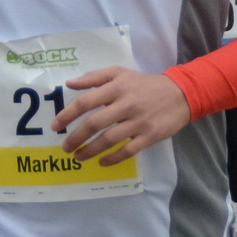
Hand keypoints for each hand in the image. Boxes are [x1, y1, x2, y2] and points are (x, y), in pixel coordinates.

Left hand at [51, 67, 192, 166]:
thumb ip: (94, 77)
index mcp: (117, 87)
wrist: (181, 94)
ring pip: (109, 139)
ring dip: (90, 151)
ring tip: (78, 157)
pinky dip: (112, 158)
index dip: (68, 115)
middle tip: (65, 147)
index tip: (56, 126)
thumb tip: (69, 84)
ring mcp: (139, 121)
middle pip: (94, 123)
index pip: (86, 102)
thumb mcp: (121, 73)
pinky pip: (128, 150)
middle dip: (75, 138)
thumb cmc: (146, 84)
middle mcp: (126, 104)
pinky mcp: (150, 135)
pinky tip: (102, 162)